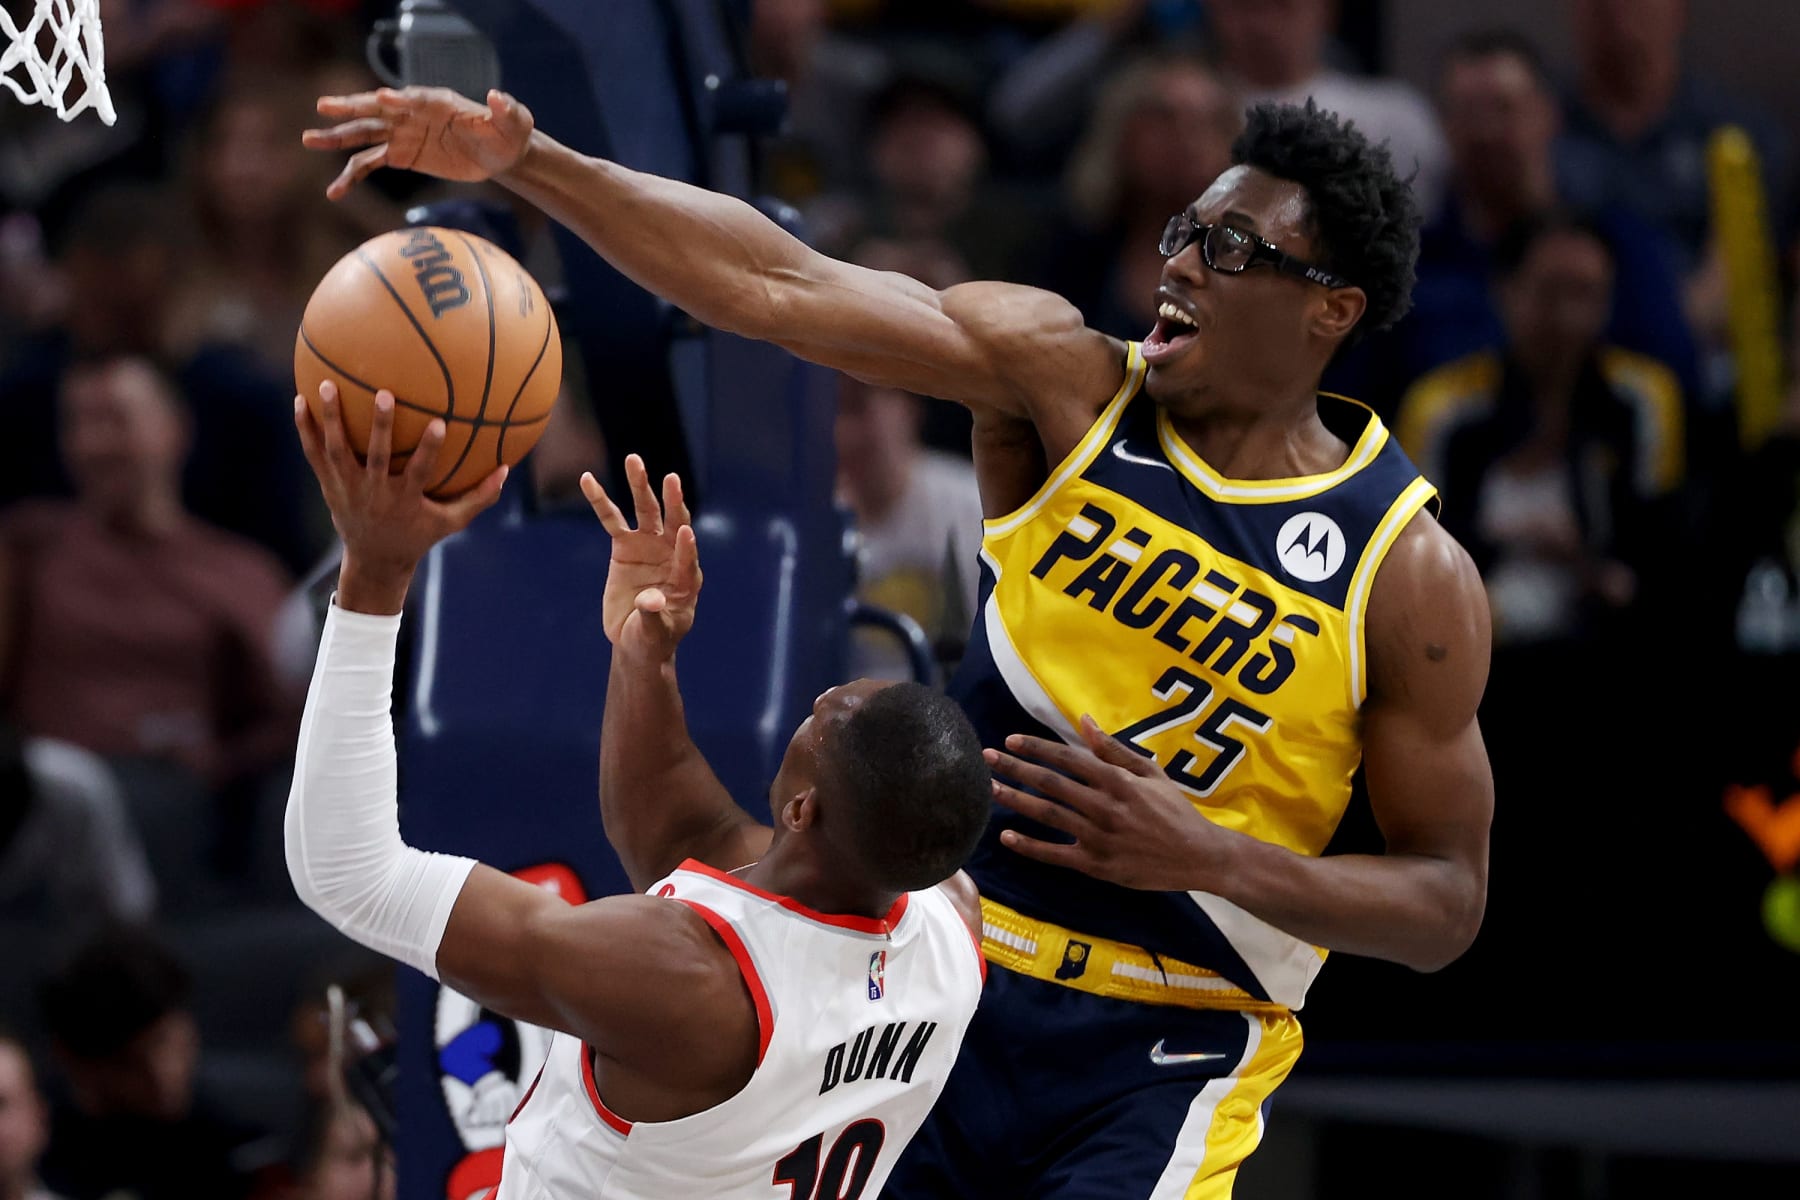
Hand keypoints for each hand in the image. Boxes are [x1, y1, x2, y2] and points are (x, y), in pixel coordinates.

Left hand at [294, 381, 507, 612]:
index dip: (430, 449)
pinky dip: (306, 429)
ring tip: (327, 384)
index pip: (420, 472)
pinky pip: (314, 454)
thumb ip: (479, 497)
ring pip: (337, 450)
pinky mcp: (330, 485)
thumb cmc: (418, 535)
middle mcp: (375, 492)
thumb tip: (507, 469)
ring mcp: (348, 488)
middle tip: (383, 394)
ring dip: (332, 418)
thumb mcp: (451, 522)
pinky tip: (300, 401)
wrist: (374, 560)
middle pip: (376, 456)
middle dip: (379, 427)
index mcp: (405, 500)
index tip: (439, 423)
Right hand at [302, 87, 534, 200]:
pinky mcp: (401, 155)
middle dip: (352, 108)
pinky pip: (370, 164)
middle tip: (323, 106)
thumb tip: (498, 97)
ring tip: (309, 140)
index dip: (398, 98)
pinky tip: (335, 192)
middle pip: (378, 110)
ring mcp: (403, 134)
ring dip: (338, 138)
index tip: (380, 98)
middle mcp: (413, 113)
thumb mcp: (516, 122)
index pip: (413, 98)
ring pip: (365, 134)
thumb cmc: (508, 133)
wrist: (501, 153)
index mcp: (437, 101)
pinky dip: (352, 175)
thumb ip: (506, 110)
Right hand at [581, 455, 700, 661]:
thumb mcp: (654, 634)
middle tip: (671, 478)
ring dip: (639, 486)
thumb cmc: (653, 639)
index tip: (685, 533)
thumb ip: (653, 617)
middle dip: (672, 502)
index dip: (686, 547)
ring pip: (645, 511)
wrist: (635, 640)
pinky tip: (588, 480)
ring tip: (633, 460)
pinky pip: (611, 519)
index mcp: (686, 578)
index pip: (687, 558)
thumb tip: (649, 602)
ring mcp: (648, 546)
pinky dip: (600, 500)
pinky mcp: (625, 546)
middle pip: (672, 522)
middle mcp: (670, 554)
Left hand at [985, 716, 1234, 890]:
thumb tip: (1084, 722)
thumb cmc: (1175, 811)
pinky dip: (1030, 846)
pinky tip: (1007, 836)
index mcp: (1118, 781)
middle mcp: (1105, 806)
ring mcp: (1099, 837)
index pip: (1068, 759)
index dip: (1036, 748)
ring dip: (1015, 800)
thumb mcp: (1151, 773)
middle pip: (1050, 784)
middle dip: (1016, 768)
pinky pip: (1056, 854)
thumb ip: (1115, 750)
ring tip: (991, 789)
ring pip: (1048, 815)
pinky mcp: (1097, 865)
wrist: (1199, 856)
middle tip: (987, 758)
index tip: (1011, 740)